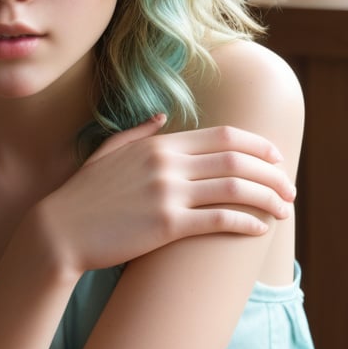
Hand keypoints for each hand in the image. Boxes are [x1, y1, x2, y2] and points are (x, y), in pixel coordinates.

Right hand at [34, 115, 295, 273]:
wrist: (58, 232)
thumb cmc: (82, 196)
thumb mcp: (108, 153)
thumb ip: (138, 132)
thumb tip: (162, 116)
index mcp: (159, 143)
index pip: (224, 136)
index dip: (258, 146)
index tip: (276, 158)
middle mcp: (167, 163)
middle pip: (237, 160)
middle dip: (272, 173)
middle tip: (289, 189)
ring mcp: (167, 192)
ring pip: (235, 187)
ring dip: (267, 198)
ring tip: (283, 210)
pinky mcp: (165, 224)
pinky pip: (218, 219)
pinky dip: (245, 221)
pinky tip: (258, 229)